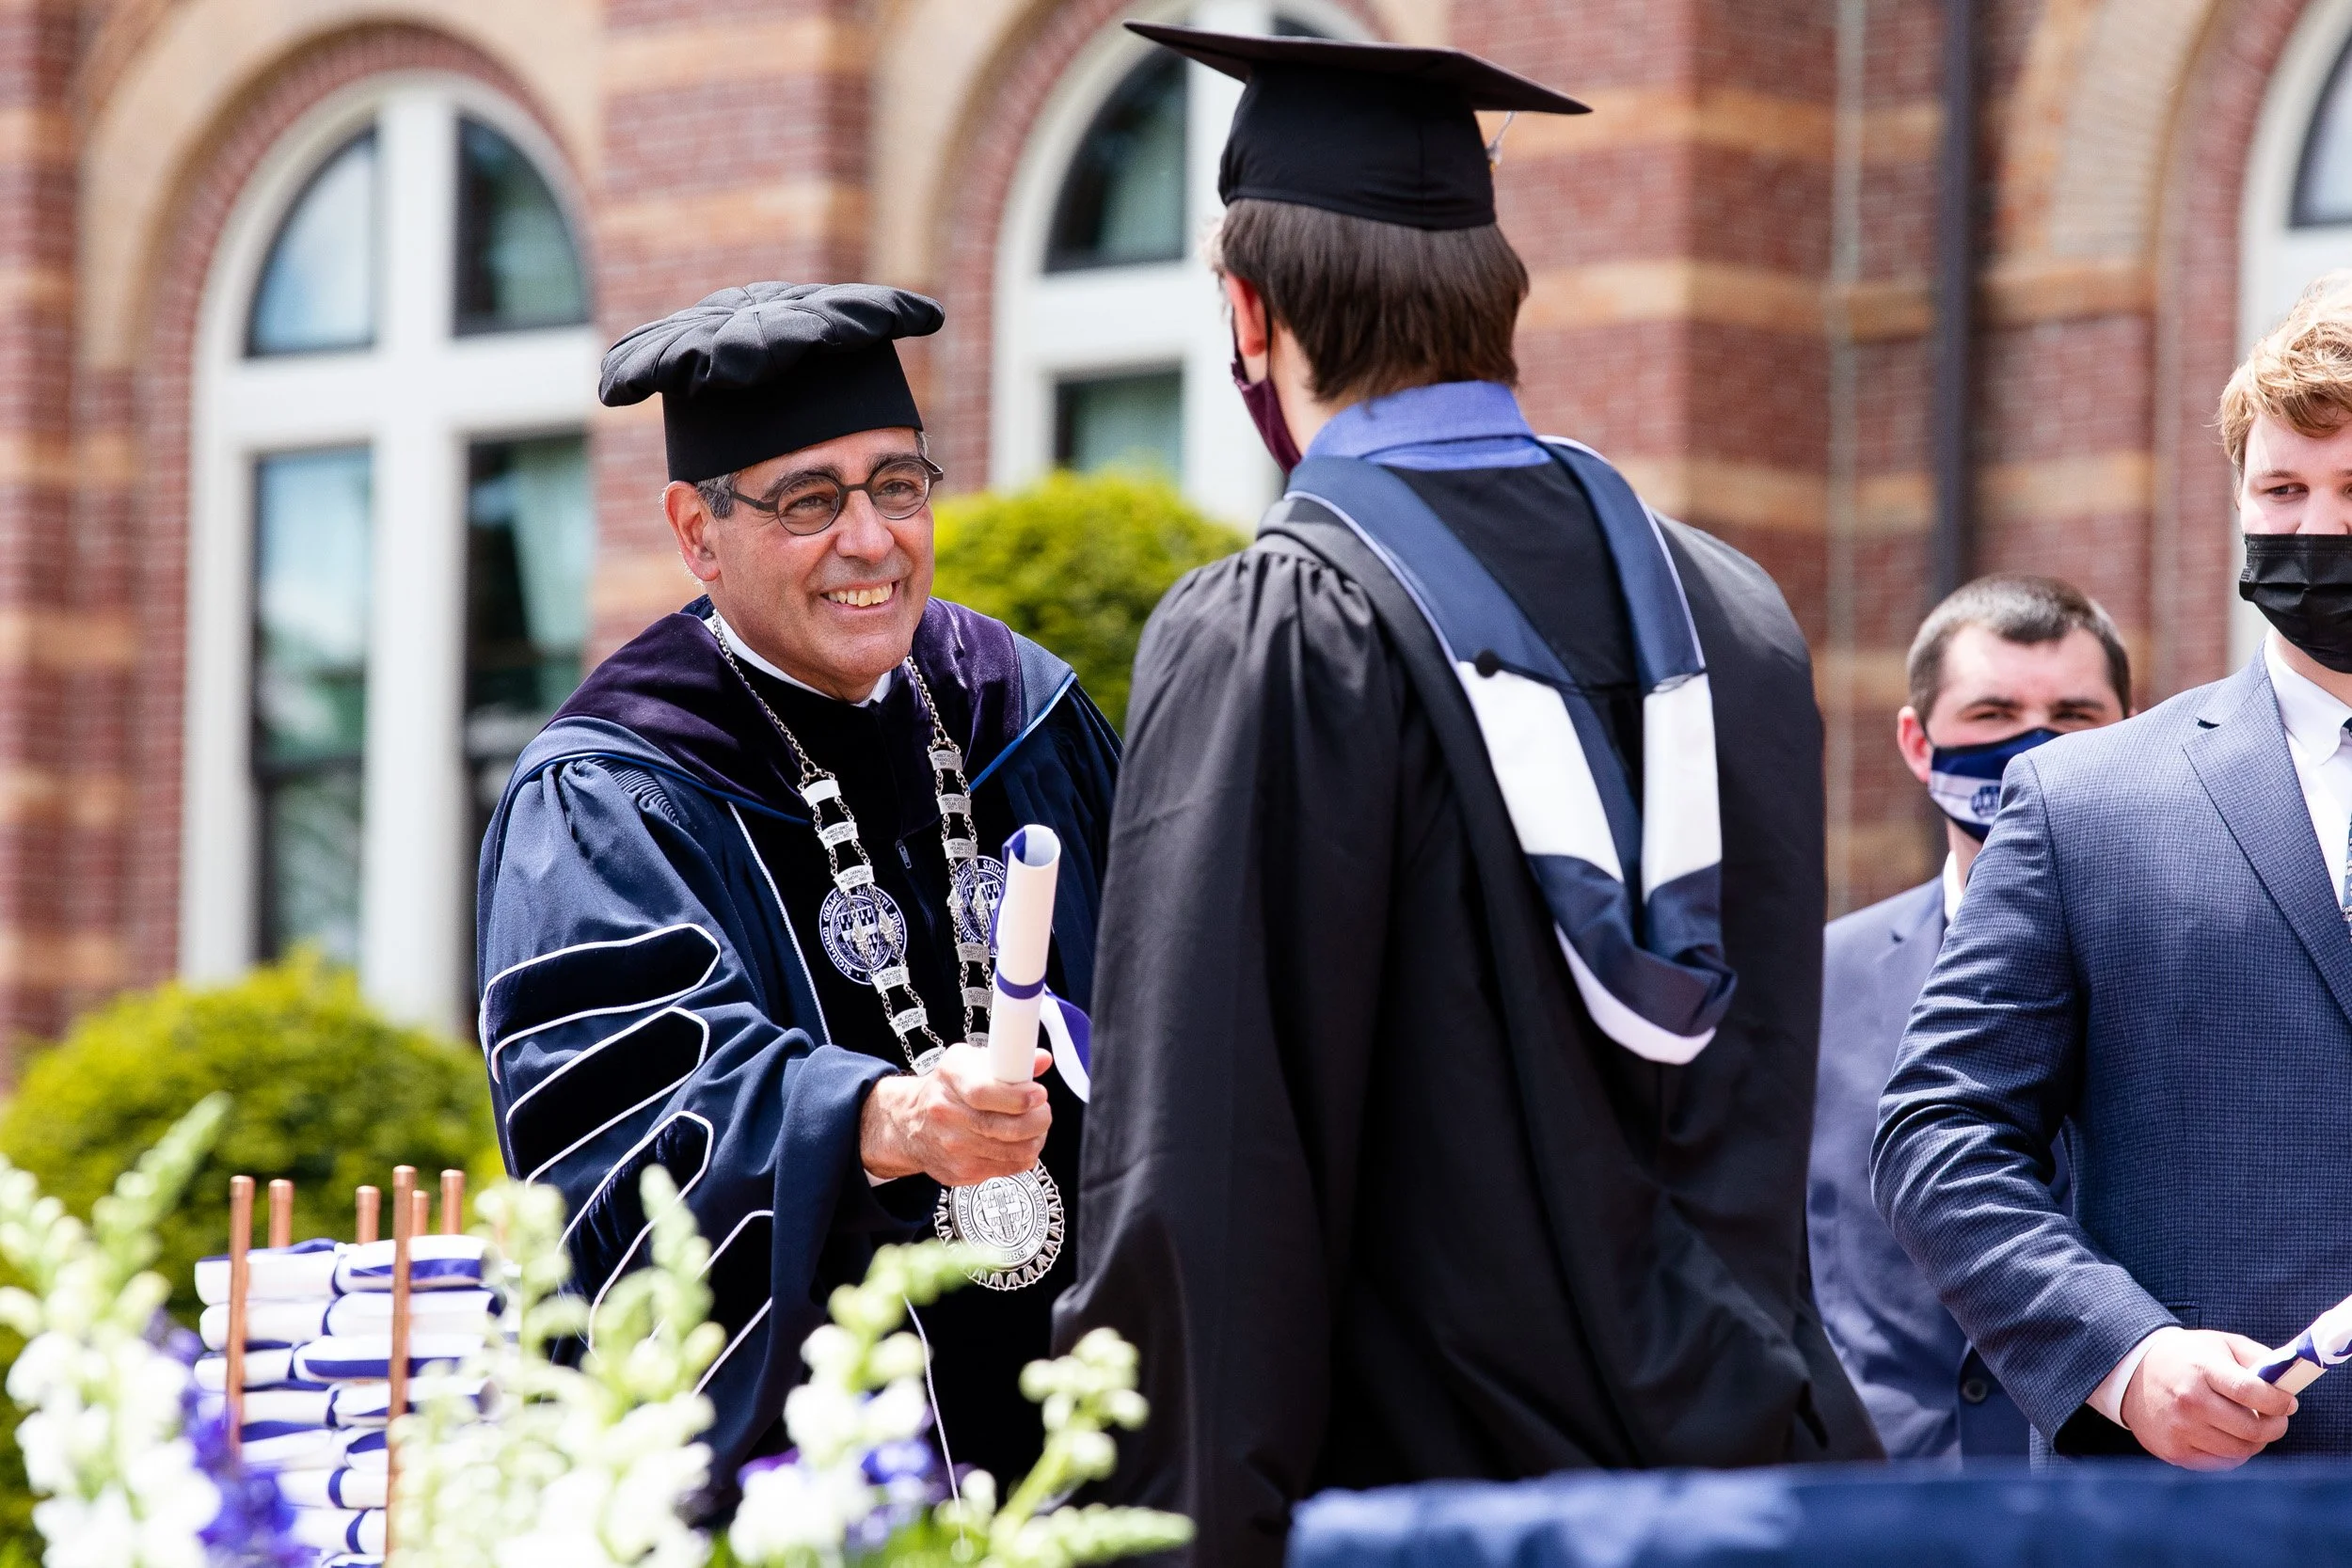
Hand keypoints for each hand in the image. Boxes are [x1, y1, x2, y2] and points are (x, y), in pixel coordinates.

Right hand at [859, 1044, 1051, 1186]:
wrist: (911, 1122)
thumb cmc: (948, 1088)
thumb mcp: (971, 1061)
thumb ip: (1010, 1059)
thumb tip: (1043, 1060)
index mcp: (950, 1077)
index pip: (983, 1092)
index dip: (1018, 1096)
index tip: (1038, 1094)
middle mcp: (946, 1114)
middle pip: (1004, 1127)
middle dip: (1038, 1120)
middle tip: (1042, 1110)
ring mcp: (952, 1147)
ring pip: (1014, 1152)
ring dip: (1035, 1138)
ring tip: (1035, 1126)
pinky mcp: (961, 1172)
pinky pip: (1009, 1168)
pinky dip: (1022, 1155)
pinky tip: (1018, 1142)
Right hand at [2120, 1328, 2296, 1468]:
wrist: (2131, 1373)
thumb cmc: (2185, 1358)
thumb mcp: (2219, 1344)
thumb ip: (2258, 1358)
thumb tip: (2288, 1383)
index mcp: (2201, 1369)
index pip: (2251, 1392)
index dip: (2279, 1402)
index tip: (2288, 1403)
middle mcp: (2189, 1401)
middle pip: (2252, 1429)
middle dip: (2275, 1426)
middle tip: (2276, 1419)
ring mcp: (2180, 1429)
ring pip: (2240, 1450)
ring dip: (2254, 1441)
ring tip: (2250, 1426)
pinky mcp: (2174, 1451)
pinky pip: (2221, 1462)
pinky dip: (2232, 1451)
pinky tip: (2225, 1435)